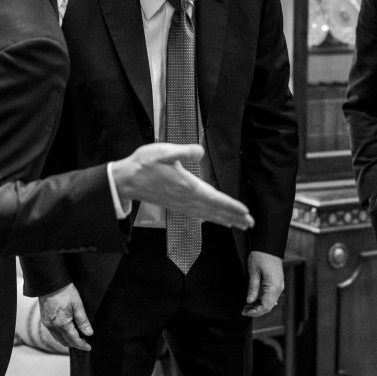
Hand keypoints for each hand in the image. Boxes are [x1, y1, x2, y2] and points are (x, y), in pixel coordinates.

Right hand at [38, 283, 91, 351]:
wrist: (50, 284)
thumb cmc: (65, 292)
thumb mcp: (78, 305)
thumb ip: (83, 321)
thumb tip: (89, 333)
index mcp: (62, 324)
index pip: (73, 340)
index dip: (82, 345)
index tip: (89, 347)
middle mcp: (52, 327)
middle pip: (64, 342)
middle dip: (75, 344)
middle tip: (85, 342)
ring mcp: (47, 324)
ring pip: (58, 338)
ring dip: (67, 340)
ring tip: (77, 336)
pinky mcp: (44, 320)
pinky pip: (53, 332)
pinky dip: (61, 334)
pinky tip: (67, 330)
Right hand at [112, 143, 253, 229]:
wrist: (126, 180)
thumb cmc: (144, 164)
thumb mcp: (163, 152)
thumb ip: (183, 152)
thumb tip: (200, 151)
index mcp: (187, 186)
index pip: (214, 198)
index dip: (231, 205)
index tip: (245, 212)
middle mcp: (186, 199)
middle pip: (215, 210)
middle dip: (234, 216)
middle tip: (250, 223)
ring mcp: (181, 204)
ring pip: (208, 214)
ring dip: (225, 219)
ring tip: (239, 224)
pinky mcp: (176, 205)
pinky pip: (198, 214)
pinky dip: (211, 218)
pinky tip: (216, 220)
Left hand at [242, 251, 283, 316]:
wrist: (269, 246)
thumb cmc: (261, 256)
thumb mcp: (253, 272)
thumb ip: (252, 288)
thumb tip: (249, 301)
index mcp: (273, 286)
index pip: (266, 306)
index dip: (255, 311)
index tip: (245, 312)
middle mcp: (278, 288)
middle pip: (268, 306)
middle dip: (256, 311)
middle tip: (243, 311)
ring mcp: (279, 286)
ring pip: (270, 302)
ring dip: (258, 306)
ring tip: (246, 306)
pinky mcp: (277, 283)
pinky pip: (271, 296)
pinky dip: (262, 300)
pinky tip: (253, 300)